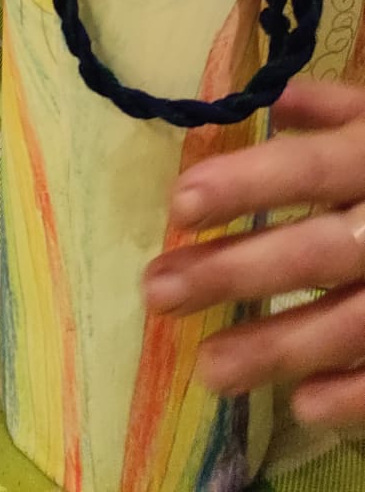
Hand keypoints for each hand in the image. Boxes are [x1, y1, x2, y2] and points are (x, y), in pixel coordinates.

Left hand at [142, 79, 364, 426]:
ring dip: (278, 348)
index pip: (308, 169)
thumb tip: (269, 98)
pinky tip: (302, 406)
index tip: (177, 206)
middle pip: (315, 252)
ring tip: (208, 369)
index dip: (246, 186)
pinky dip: (356, 394)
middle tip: (157, 291)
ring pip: (351, 322)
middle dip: (234, 274)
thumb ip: (334, 109)